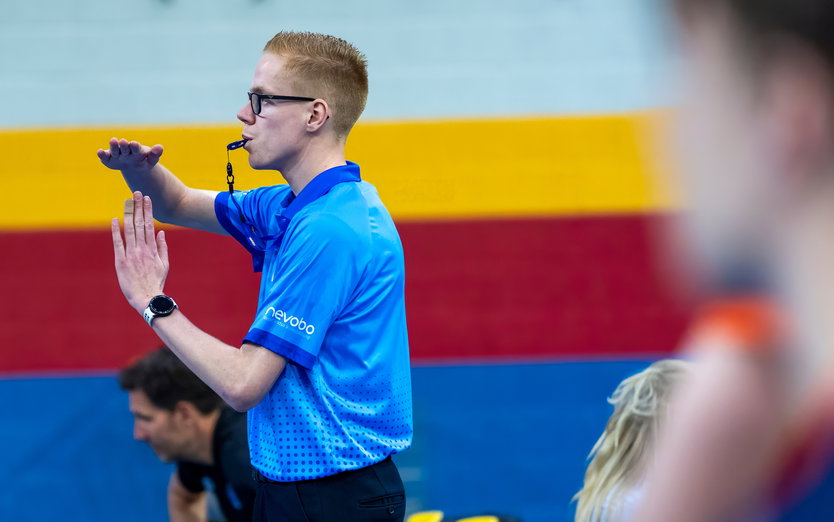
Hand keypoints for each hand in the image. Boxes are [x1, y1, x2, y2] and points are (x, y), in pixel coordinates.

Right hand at [97, 138, 163, 172]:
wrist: (134, 166)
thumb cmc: (143, 160)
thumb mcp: (151, 160)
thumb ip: (155, 154)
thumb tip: (160, 147)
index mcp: (136, 149)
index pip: (136, 147)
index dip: (135, 146)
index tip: (134, 143)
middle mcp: (126, 150)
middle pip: (124, 148)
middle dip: (123, 145)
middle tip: (122, 141)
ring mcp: (117, 154)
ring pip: (115, 150)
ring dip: (114, 146)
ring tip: (113, 141)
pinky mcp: (108, 159)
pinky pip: (105, 157)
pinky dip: (102, 154)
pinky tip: (99, 152)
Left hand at [112, 191, 169, 313]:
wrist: (147, 297)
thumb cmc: (156, 282)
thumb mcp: (164, 264)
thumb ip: (162, 247)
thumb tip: (161, 233)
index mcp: (153, 249)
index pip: (149, 225)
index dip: (147, 210)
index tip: (147, 199)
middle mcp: (142, 249)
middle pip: (140, 223)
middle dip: (139, 207)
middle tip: (137, 193)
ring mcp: (131, 254)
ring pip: (130, 229)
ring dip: (129, 214)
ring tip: (128, 201)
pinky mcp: (121, 261)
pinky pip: (118, 243)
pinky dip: (116, 231)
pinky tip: (115, 220)